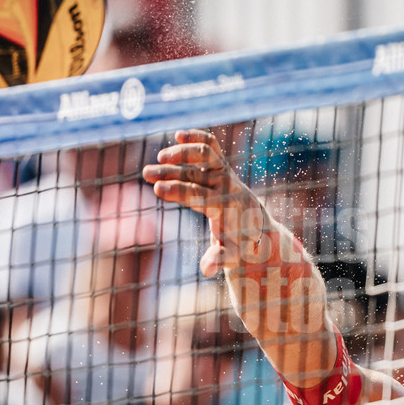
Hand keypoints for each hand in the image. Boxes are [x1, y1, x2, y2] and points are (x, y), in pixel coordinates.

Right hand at [143, 129, 266, 276]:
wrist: (256, 226)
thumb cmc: (240, 243)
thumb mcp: (231, 255)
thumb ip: (219, 259)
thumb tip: (207, 270)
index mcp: (226, 206)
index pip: (199, 195)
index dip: (179, 191)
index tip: (157, 189)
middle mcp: (226, 185)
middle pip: (196, 174)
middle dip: (171, 173)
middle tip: (147, 174)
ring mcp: (224, 173)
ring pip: (203, 155)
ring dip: (180, 153)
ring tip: (157, 158)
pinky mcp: (221, 166)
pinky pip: (211, 146)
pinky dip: (196, 138)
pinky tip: (178, 134)